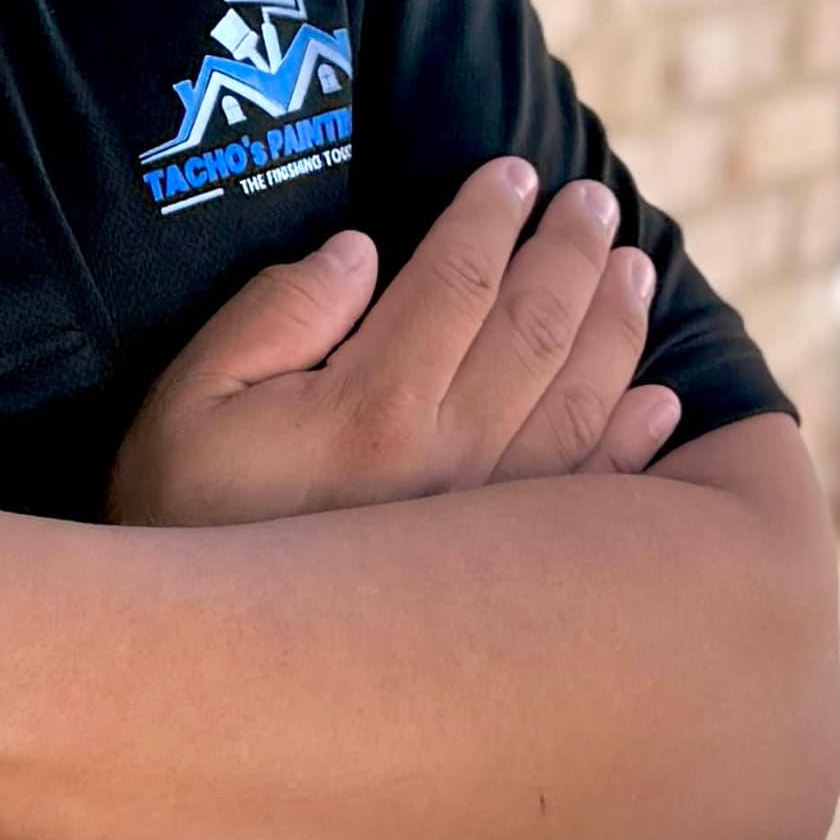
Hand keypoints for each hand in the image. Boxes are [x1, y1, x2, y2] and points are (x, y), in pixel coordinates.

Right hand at [107, 160, 677, 528]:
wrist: (204, 668)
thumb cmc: (180, 517)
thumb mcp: (191, 398)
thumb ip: (276, 315)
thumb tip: (360, 253)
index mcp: (375, 405)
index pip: (458, 280)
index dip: (490, 217)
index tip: (515, 171)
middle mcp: (452, 461)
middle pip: (537, 330)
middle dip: (571, 253)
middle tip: (592, 200)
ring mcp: (490, 524)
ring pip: (581, 402)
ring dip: (616, 326)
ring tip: (633, 267)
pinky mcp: (504, 577)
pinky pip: (591, 495)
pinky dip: (635, 443)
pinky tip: (658, 401)